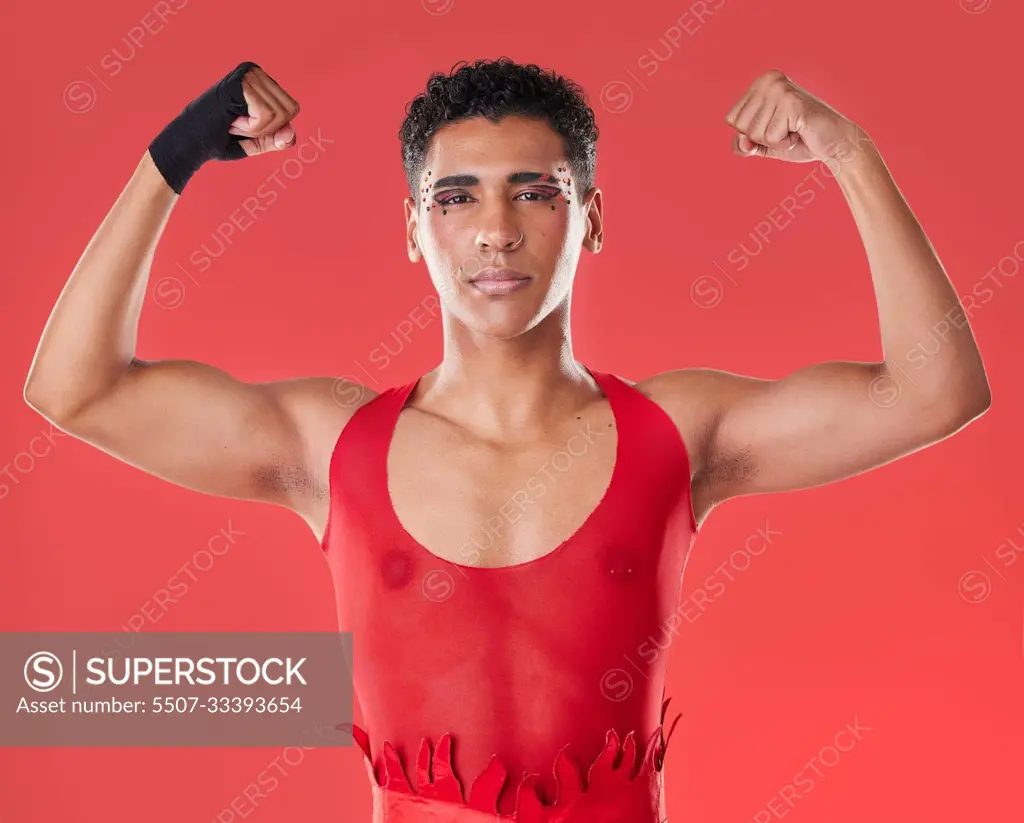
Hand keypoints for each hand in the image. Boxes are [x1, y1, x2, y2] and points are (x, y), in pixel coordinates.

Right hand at [149, 61, 301, 193]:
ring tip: (232, 122)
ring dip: (256, 129)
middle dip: (266, 129)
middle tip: (238, 124)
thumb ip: (278, 139)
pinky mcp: (239, 82)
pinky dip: (251, 128)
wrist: (191, 143)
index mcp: (260, 80)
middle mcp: (254, 70)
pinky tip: (231, 120)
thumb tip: (291, 133)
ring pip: (278, 114)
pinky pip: (266, 115)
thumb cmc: (221, 139)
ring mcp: (246, 73)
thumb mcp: (258, 141)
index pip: (292, 108)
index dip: (273, 127)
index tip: (247, 124)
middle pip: (289, 111)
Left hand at [724, 70, 865, 163]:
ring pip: (755, 134)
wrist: (835, 144)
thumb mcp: (762, 145)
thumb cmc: (799, 140)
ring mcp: (781, 89)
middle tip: (786, 130)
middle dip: (762, 138)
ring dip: (775, 141)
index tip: (775, 127)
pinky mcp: (792, 103)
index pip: (731, 119)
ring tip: (795, 130)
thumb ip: (743, 145)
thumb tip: (741, 141)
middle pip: (741, 127)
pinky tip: (801, 131)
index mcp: (760, 83)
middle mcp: (769, 80)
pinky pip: (771, 138)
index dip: (751, 134)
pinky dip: (785, 143)